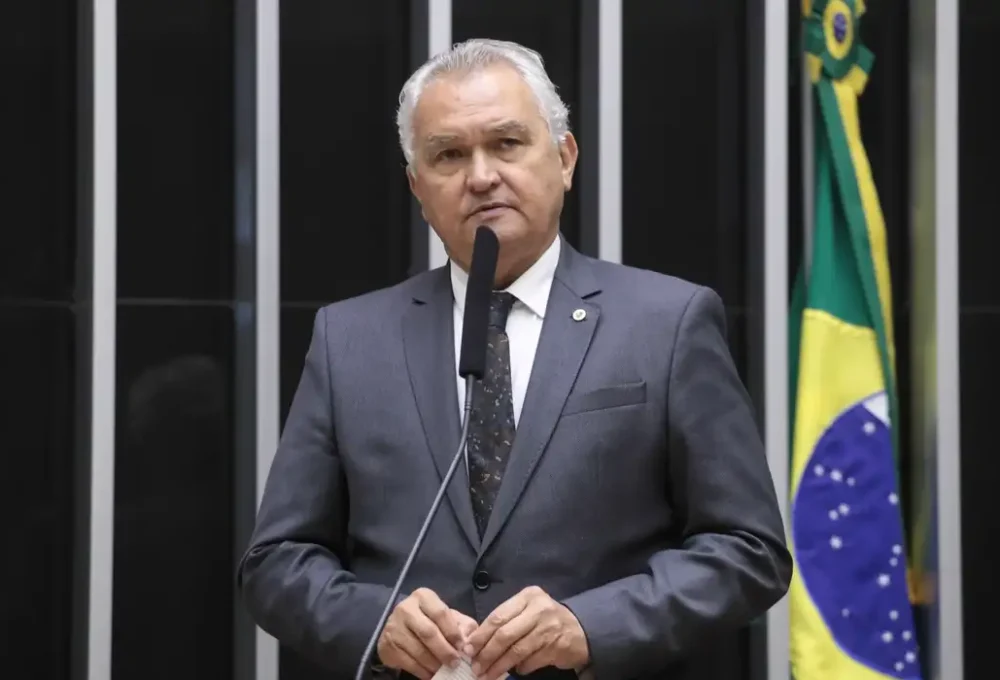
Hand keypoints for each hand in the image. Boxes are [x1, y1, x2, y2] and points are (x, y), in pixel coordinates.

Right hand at [377, 588, 473, 679]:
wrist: (401, 629)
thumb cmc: (431, 621)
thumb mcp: (449, 617)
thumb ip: (462, 625)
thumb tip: (467, 642)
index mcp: (423, 597)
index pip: (441, 613)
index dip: (453, 632)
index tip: (462, 647)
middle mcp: (406, 608)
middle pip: (428, 632)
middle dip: (445, 651)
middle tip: (455, 663)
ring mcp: (394, 627)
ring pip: (418, 650)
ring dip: (434, 664)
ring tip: (445, 670)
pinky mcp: (387, 646)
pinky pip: (408, 663)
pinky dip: (422, 671)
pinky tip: (431, 673)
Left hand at [464, 586, 589, 679]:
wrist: (580, 631)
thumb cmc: (546, 620)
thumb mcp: (527, 611)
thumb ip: (506, 621)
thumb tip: (476, 642)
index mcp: (528, 596)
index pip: (498, 616)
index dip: (481, 635)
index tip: (468, 649)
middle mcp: (539, 609)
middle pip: (505, 634)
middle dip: (487, 653)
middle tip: (475, 667)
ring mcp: (549, 628)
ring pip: (516, 651)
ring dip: (499, 666)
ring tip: (487, 675)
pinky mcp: (556, 647)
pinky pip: (529, 662)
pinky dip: (519, 669)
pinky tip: (514, 671)